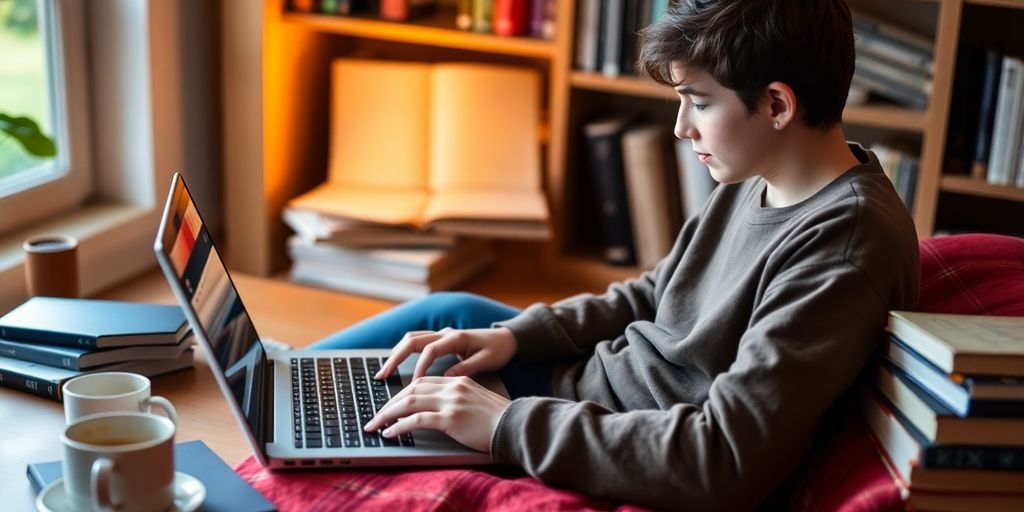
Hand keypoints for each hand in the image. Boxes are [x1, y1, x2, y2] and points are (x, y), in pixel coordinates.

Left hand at [363, 376, 510, 452]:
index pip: (422, 382)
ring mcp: (451, 401)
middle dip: (389, 403)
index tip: (391, 405)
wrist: (517, 426)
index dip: (402, 393)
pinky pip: (415, 420)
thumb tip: (436, 410)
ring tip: (377, 425)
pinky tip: (390, 433)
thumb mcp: (477, 401)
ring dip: (388, 414)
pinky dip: (399, 426)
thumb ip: (457, 399)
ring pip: (408, 402)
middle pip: (411, 389)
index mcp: (459, 380)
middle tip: (376, 416)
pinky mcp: (450, 417)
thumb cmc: (499, 420)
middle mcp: (453, 386)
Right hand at [375, 327, 517, 380]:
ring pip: (411, 339)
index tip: (412, 385)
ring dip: (396, 353)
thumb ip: (466, 368)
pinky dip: (404, 352)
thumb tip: (445, 379)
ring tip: (384, 370)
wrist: (508, 339)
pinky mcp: (441, 339)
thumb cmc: (499, 350)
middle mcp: (445, 333)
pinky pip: (417, 342)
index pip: (430, 351)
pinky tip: (397, 365)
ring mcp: (442, 335)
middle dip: (395, 358)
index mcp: (456, 338)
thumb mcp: (486, 361)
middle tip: (382, 375)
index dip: (419, 368)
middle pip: (412, 341)